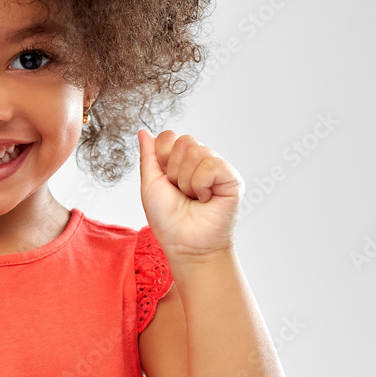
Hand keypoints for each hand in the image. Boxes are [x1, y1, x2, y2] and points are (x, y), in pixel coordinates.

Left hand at [137, 129, 243, 260]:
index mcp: (182, 160)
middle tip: (181, 192)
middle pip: (183, 141)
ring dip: (187, 182)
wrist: (184, 244)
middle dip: (174, 172)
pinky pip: (211, 165)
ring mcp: (218, 168)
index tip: (166, 181)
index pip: (169, 136)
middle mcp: (202, 160)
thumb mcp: (150, 184)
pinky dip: (201, 185)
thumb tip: (143, 132)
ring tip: (193, 198)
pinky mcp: (232, 178)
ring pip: (196, 152)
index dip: (162, 158)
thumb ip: (148, 157)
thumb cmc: (168, 220)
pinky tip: (205, 199)